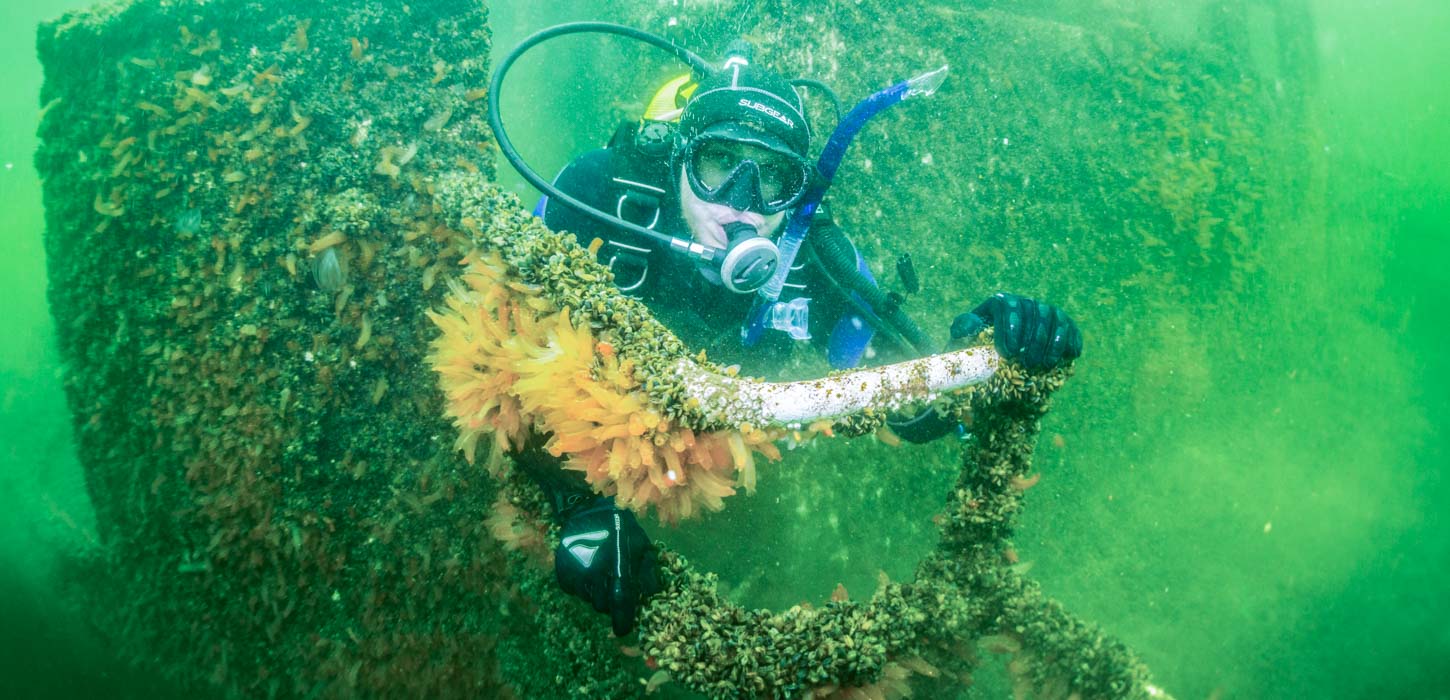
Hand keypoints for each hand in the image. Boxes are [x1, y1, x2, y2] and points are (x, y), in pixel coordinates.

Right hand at [555, 498, 659, 635]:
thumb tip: (650, 595)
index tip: (623, 631)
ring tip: (601, 576)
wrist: (585, 510)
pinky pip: (574, 591)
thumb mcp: (641, 544)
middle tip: (613, 591)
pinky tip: (587, 571)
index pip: (620, 601)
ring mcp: (577, 571)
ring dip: (596, 595)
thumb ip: (648, 570)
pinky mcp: (563, 571)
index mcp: (617, 563)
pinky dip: (582, 587)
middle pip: (603, 605)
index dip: (622, 619)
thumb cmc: (620, 528)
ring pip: (588, 599)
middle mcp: (595, 570)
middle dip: (610, 605)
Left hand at [952, 292, 1081, 369]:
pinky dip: (1071, 339)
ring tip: (1044, 364)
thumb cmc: (979, 349)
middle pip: (1034, 312)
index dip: (1010, 328)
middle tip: (1027, 363)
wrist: (1000, 360)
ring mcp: (1045, 311)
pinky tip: (1070, 355)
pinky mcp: (1061, 322)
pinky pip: (1070, 327)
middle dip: (1032, 340)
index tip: (1008, 352)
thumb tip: (970, 323)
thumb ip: (964, 329)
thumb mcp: (965, 339)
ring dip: (1052, 342)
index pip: (1007, 306)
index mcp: (1001, 302)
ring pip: (1055, 318)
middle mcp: (1024, 303)